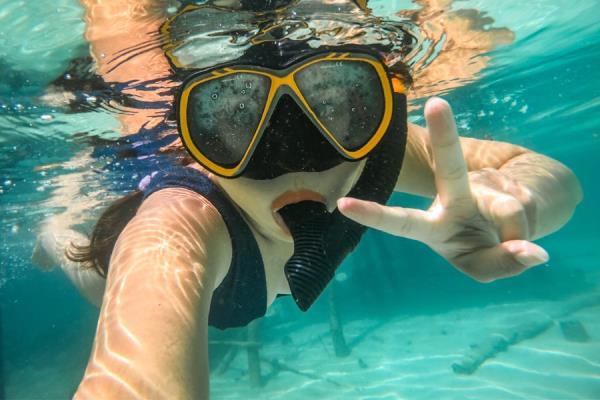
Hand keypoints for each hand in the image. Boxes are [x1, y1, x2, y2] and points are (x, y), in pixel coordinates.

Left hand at [338, 97, 547, 282]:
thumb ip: (500, 264)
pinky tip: (523, 227)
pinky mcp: (514, 183)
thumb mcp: (481, 266)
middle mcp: (453, 198)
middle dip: (446, 136)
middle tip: (437, 102)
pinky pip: (530, 213)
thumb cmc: (480, 247)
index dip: (374, 215)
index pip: (400, 222)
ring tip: (515, 242)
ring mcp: (485, 187)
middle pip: (451, 166)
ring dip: (520, 236)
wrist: (513, 227)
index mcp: (431, 226)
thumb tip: (534, 252)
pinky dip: (532, 231)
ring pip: (511, 209)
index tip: (343, 204)